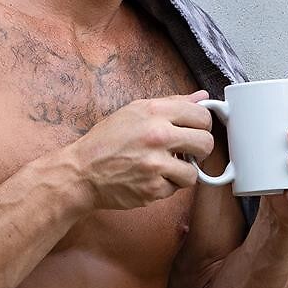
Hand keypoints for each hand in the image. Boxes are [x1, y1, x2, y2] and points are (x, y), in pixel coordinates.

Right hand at [67, 90, 214, 210]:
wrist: (81, 172)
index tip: (195, 131)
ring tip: (163, 168)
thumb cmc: (106, 142)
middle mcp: (157, 136)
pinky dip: (165, 186)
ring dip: (181, 173)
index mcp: (154, 112)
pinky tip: (149, 178)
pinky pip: (175, 190)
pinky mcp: (152, 189)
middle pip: (206, 144)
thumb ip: (171, 103)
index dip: (202, 125)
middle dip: (199, 150)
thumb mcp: (134, 111)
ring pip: (193, 173)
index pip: (202, 116)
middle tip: (186, 152)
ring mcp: (155, 164)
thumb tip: (201, 96)